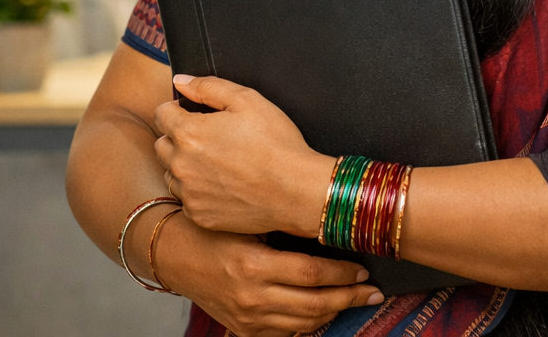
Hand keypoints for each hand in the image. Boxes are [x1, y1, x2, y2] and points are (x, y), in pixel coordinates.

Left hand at [154, 74, 335, 237]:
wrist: (297, 191)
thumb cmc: (277, 144)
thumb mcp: (247, 100)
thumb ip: (208, 87)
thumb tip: (181, 81)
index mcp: (189, 133)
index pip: (161, 114)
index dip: (176, 109)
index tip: (193, 113)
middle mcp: (181, 165)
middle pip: (161, 145)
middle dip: (177, 137)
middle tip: (207, 138)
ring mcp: (189, 194)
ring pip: (171, 174)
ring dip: (184, 166)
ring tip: (216, 163)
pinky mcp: (200, 216)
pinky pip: (186, 200)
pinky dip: (197, 192)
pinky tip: (221, 185)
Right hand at [156, 212, 382, 336]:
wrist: (175, 254)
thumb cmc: (210, 230)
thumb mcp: (245, 222)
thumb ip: (283, 228)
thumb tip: (329, 223)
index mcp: (253, 266)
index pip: (311, 274)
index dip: (342, 273)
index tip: (362, 268)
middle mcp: (251, 297)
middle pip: (314, 304)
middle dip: (349, 298)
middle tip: (373, 291)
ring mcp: (247, 318)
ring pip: (304, 324)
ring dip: (334, 312)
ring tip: (353, 300)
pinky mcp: (243, 330)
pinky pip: (285, 334)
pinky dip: (308, 324)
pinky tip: (323, 312)